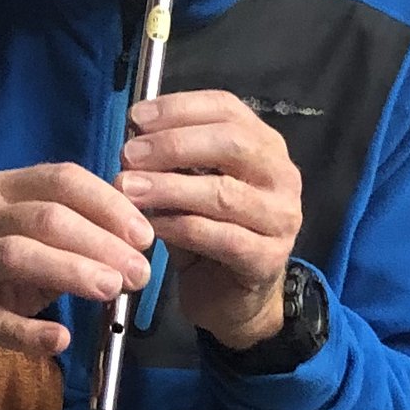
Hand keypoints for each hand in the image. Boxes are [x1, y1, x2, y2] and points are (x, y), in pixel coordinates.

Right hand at [0, 163, 154, 396]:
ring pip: (18, 254)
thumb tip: (141, 237)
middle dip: (101, 243)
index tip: (145, 236)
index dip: (109, 205)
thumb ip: (77, 232)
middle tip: (138, 273)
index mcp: (3, 188)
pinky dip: (29, 331)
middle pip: (46, 217)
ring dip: (72, 270)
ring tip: (112, 290)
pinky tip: (61, 340)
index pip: (62, 179)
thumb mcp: (31, 239)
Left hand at [118, 89, 301, 351]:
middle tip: (128, 155)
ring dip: (168, 187)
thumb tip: (133, 136)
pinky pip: (219, 237)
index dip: (180, 108)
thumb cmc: (207, 235)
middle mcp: (282, 176)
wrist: (233, 300)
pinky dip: (178, 227)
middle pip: (231, 144)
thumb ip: (172, 162)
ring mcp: (281, 218)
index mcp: (264, 146)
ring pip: (222, 193)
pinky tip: (148, 227)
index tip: (136, 117)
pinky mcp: (268, 258)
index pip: (227, 109)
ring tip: (127, 188)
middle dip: (173, 145)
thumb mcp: (189, 188)